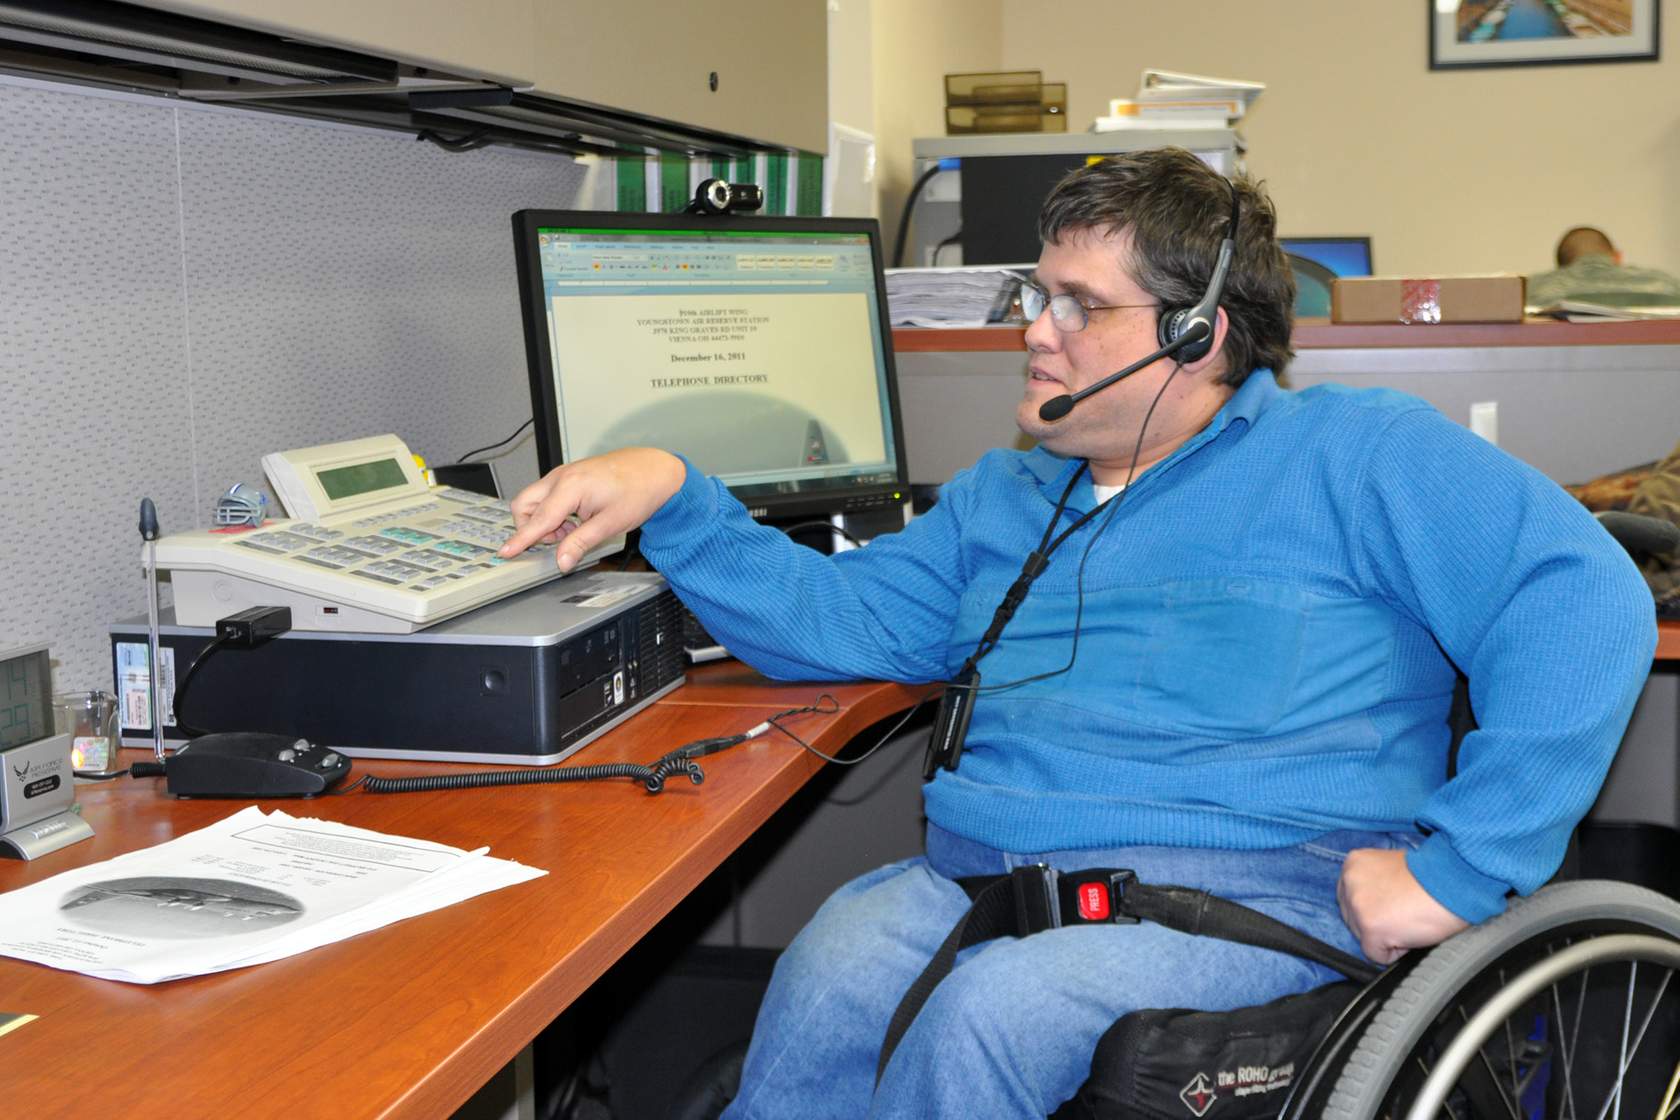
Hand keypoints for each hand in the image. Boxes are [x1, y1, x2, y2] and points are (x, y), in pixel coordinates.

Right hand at [499, 448, 685, 571]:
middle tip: (559, 540)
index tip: (505, 552)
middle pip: (524, 505)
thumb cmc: (638, 491)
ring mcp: (563, 474)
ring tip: (574, 530)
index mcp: (570, 487)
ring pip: (534, 500)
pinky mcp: (569, 476)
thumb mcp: (610, 523)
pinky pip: (548, 496)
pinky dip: (554, 512)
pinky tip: (577, 519)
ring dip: (545, 521)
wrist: (655, 470)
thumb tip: (562, 562)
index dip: (521, 539)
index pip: (538, 519)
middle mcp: (561, 476)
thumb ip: (580, 543)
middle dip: (532, 527)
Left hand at [1336, 848, 1469, 964]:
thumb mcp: (1389, 866)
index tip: (1391, 907)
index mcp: (1353, 864)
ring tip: (1410, 920)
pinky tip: (1411, 933)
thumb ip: (1373, 882)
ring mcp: (1358, 906)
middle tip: (1404, 913)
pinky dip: (1396, 952)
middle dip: (1377, 923)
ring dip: (1387, 937)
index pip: (1349, 899)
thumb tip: (1372, 903)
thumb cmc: (1430, 876)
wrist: (1451, 882)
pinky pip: (1377, 955)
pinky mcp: (1370, 928)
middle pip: (1353, 920)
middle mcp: (1349, 883)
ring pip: (1363, 938)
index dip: (1373, 908)